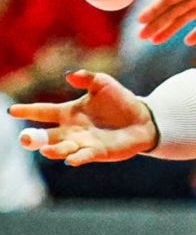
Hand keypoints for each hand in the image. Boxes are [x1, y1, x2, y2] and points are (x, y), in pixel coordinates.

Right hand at [10, 69, 157, 165]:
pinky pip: (84, 156)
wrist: (143, 118)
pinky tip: (71, 159)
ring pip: (62, 149)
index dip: (28, 111)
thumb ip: (87, 78)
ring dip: (54, 150)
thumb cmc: (119, 101)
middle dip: (33, 138)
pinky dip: (77, 158)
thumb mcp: (103, 84)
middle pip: (46, 136)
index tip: (12, 110)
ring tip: (46, 149)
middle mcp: (71, 130)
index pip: (43, 111)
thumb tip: (69, 75)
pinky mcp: (97, 152)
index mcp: (68, 112)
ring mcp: (82, 143)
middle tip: (25, 138)